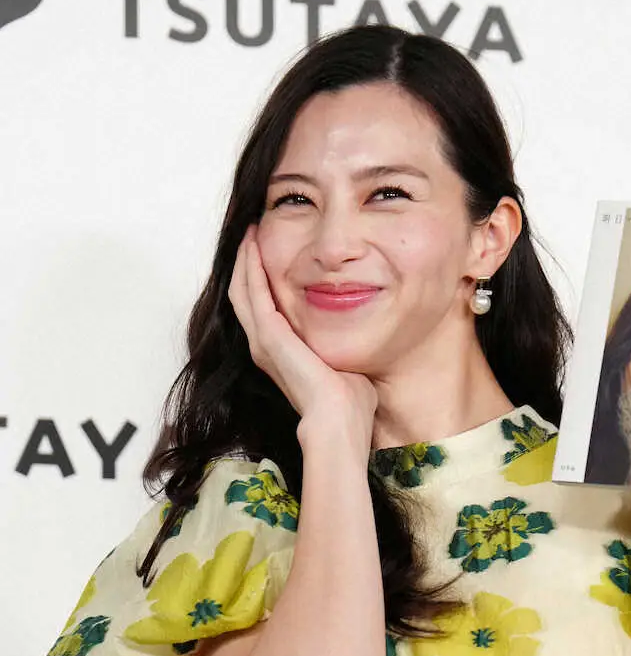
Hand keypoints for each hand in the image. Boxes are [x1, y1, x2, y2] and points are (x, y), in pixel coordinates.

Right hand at [229, 227, 376, 435]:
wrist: (340, 422)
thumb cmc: (350, 405)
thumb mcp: (346, 365)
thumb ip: (345, 347)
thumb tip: (364, 339)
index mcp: (281, 355)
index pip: (263, 309)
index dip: (262, 279)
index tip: (269, 252)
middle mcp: (265, 347)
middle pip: (245, 295)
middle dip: (248, 263)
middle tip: (252, 232)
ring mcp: (263, 342)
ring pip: (242, 290)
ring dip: (245, 260)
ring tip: (249, 232)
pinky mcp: (269, 336)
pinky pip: (252, 292)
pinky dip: (251, 266)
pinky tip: (254, 245)